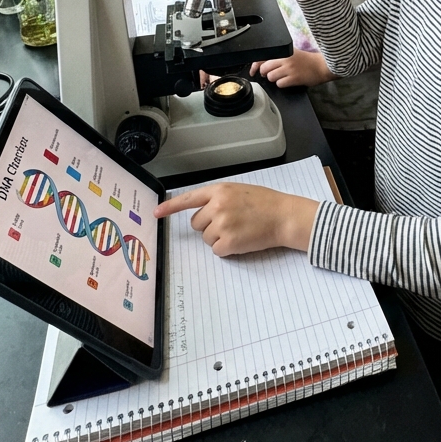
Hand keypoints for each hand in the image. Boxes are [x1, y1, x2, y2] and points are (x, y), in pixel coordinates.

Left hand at [154, 183, 318, 255]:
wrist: (284, 216)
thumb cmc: (265, 203)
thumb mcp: (239, 191)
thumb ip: (218, 198)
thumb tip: (202, 212)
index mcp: (219, 190)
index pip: (188, 198)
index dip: (170, 207)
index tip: (156, 213)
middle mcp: (217, 205)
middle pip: (196, 223)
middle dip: (208, 226)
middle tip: (230, 223)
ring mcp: (222, 224)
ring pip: (206, 238)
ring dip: (218, 238)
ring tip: (239, 230)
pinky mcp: (228, 242)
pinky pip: (216, 251)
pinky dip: (226, 250)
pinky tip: (241, 241)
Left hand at [250, 49, 335, 87]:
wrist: (321, 66)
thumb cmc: (307, 61)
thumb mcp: (291, 53)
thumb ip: (278, 56)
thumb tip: (262, 64)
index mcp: (284, 51)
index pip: (263, 56)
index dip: (255, 65)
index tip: (253, 70)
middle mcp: (285, 58)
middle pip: (264, 67)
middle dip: (264, 73)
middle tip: (268, 74)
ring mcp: (289, 68)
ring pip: (270, 76)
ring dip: (274, 79)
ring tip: (281, 77)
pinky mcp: (294, 78)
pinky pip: (279, 84)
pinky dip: (281, 84)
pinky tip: (287, 81)